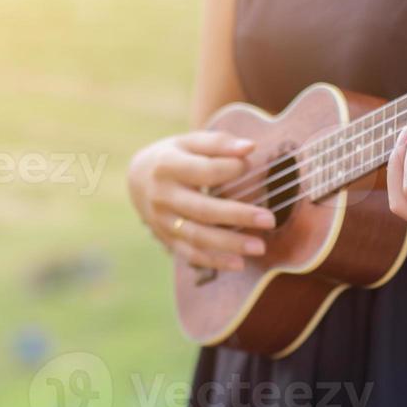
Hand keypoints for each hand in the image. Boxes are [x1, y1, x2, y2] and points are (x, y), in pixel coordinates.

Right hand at [128, 131, 275, 270]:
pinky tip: (239, 264)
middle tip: (269, 219)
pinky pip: (191, 254)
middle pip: (202, 209)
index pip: (205, 171)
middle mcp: (163, 196)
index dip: (231, 168)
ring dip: (229, 244)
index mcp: (168, 166)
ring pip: (197, 236)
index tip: (250, 165)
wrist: (136, 179)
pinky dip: (214, 261)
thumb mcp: (189, 142)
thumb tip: (250, 148)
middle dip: (237, 215)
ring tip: (259, 247)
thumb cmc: (173, 156)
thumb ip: (219, 143)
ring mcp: (163, 221)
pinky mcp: (166, 239)